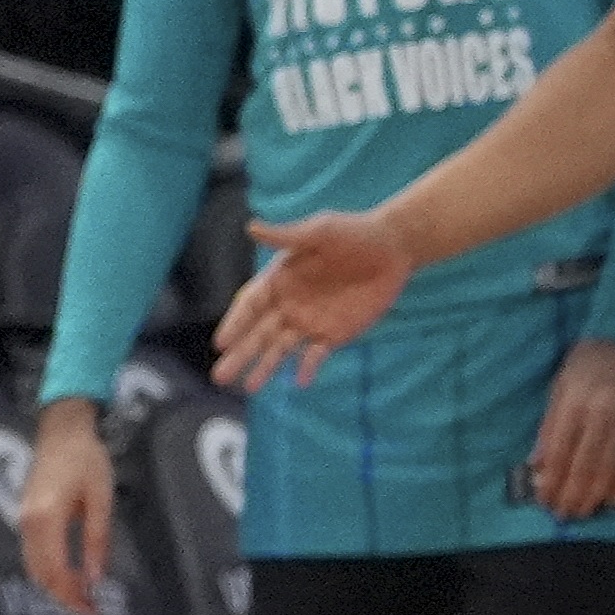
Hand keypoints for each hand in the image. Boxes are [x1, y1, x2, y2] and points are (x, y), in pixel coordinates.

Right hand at [16, 398, 119, 614]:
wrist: (61, 431)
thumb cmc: (85, 458)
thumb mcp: (101, 498)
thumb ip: (96, 539)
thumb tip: (95, 577)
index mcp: (46, 518)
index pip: (56, 571)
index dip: (73, 595)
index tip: (93, 609)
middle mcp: (28, 523)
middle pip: (40, 575)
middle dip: (63, 597)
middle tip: (88, 611)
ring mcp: (22, 520)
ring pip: (33, 567)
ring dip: (55, 587)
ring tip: (80, 598)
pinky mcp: (25, 518)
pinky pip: (32, 555)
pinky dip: (48, 572)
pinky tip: (68, 576)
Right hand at [215, 210, 413, 390]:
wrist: (394, 247)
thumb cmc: (354, 233)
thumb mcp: (320, 230)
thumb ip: (286, 236)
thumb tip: (251, 227)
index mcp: (278, 281)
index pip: (249, 306)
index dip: (235, 324)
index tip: (221, 343)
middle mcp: (287, 306)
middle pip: (258, 334)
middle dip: (240, 355)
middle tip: (220, 377)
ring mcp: (309, 323)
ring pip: (280, 349)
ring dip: (265, 368)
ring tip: (249, 388)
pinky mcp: (333, 335)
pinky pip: (316, 355)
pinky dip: (308, 368)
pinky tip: (300, 382)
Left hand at [529, 335, 614, 518]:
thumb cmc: (584, 365)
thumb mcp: (558, 390)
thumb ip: (549, 427)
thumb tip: (539, 465)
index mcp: (573, 404)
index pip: (559, 453)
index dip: (552, 481)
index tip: (544, 500)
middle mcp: (601, 414)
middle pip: (585, 465)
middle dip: (572, 494)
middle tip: (563, 513)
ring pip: (611, 466)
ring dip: (596, 494)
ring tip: (584, 510)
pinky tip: (612, 494)